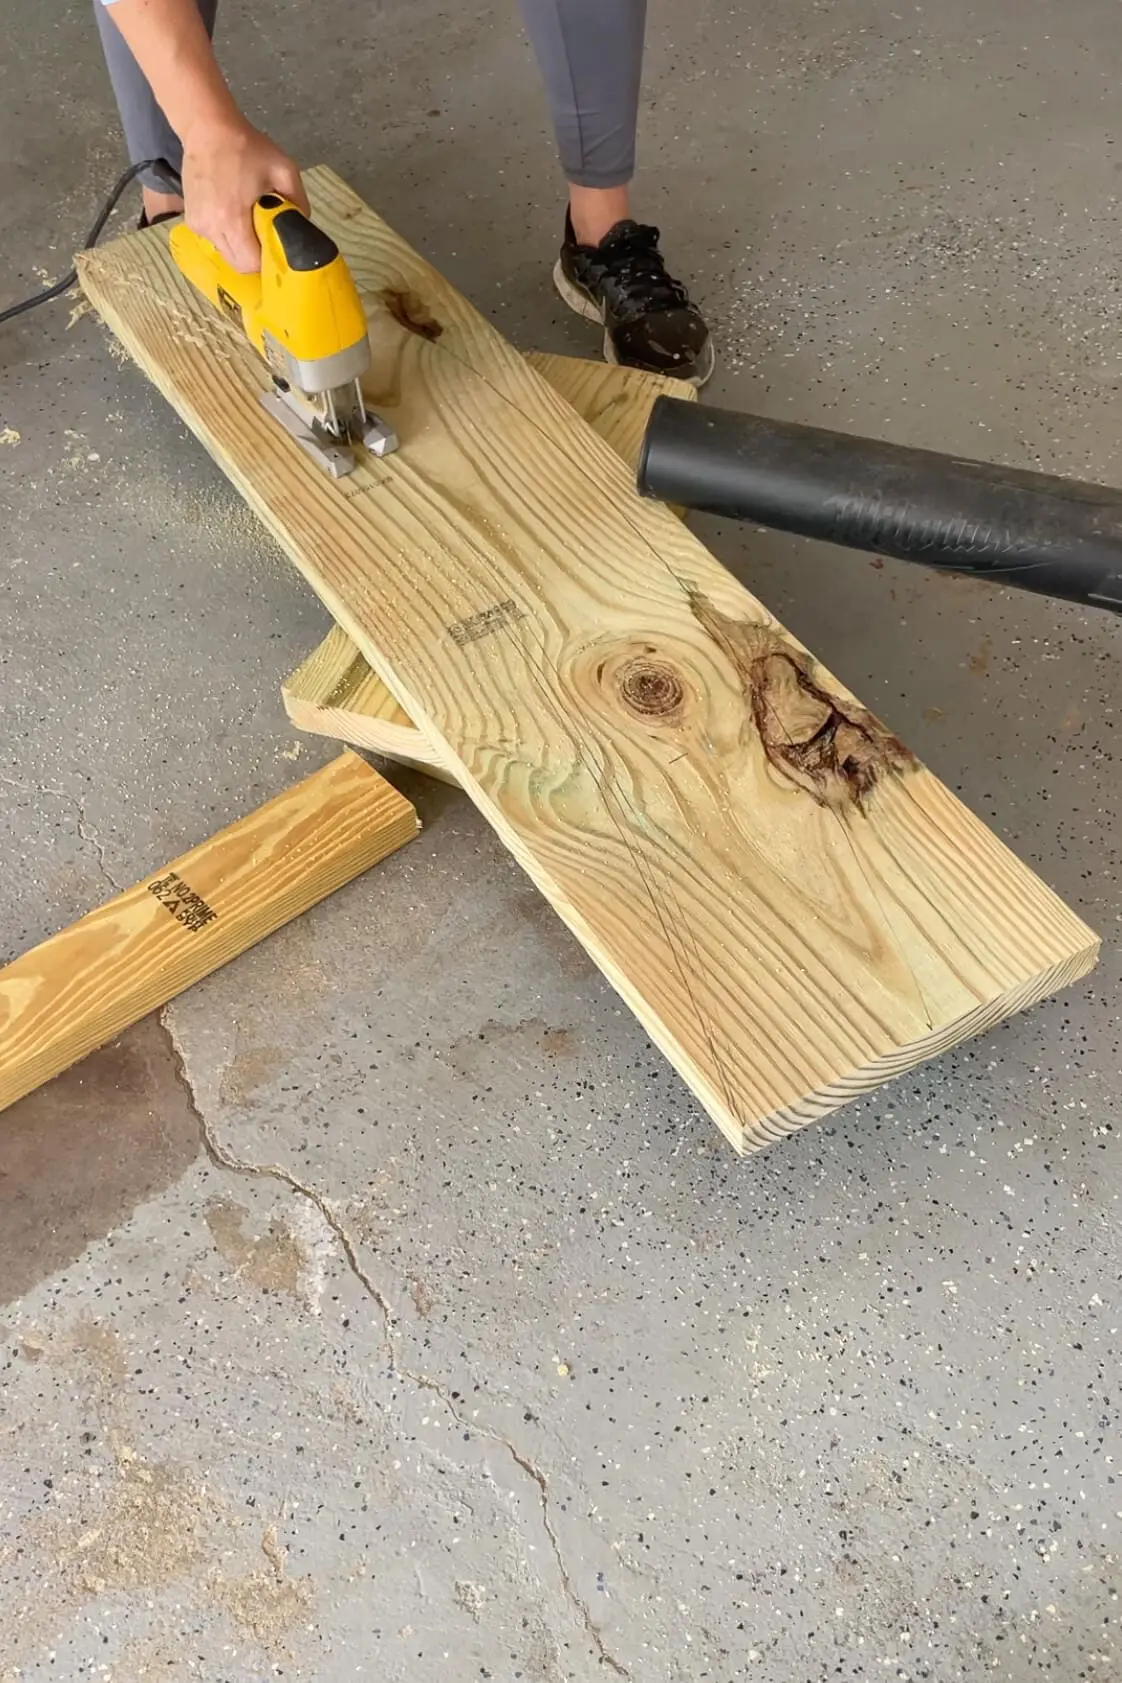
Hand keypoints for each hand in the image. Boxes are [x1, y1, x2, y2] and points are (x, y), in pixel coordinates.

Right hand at [181, 117, 308, 271]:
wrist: (208, 128)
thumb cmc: (245, 147)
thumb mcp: (285, 170)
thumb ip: (299, 202)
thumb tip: (302, 226)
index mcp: (231, 218)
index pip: (252, 263)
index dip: (268, 260)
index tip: (277, 247)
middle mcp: (211, 227)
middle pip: (238, 264)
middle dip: (256, 256)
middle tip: (266, 235)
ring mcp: (198, 224)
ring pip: (226, 254)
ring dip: (241, 246)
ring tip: (249, 221)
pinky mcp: (191, 219)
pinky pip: (215, 240)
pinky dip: (227, 235)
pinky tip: (233, 214)